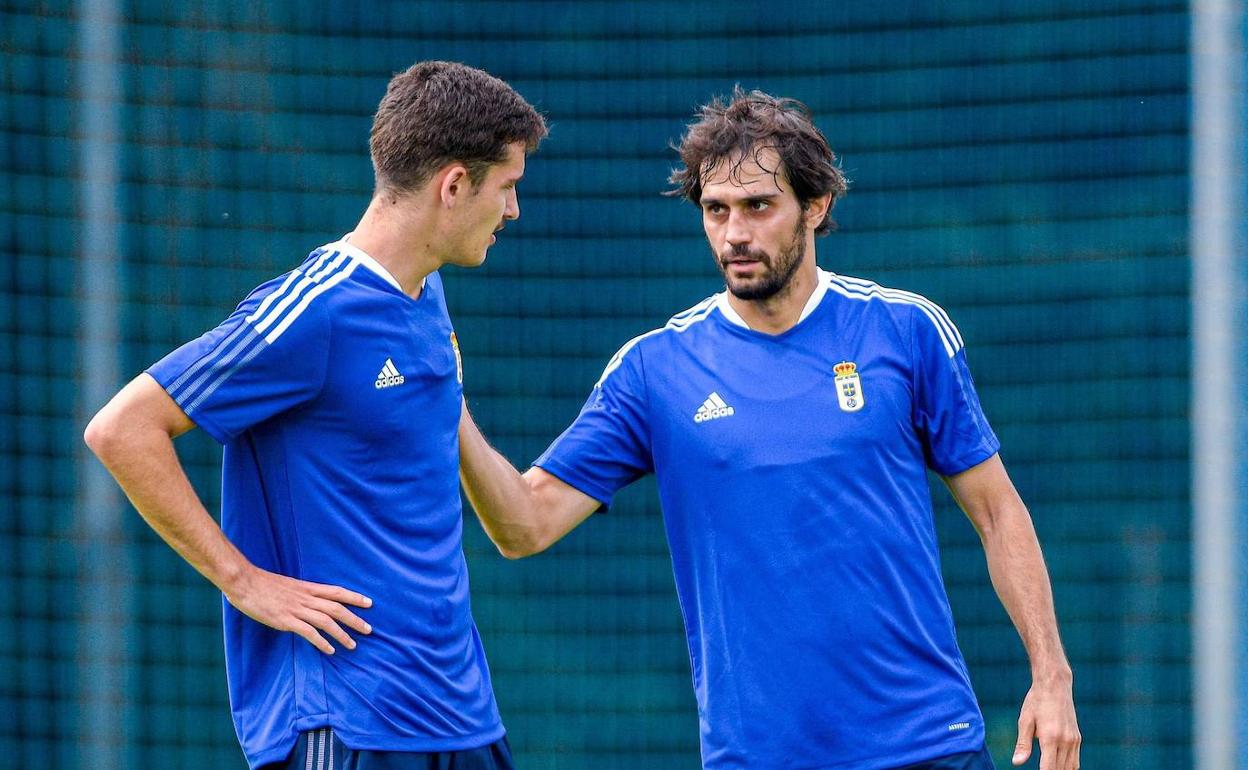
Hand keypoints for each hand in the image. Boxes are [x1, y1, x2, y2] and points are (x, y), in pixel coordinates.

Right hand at [224, 566, 372, 653]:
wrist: (244, 582)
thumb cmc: (262, 583)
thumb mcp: (288, 585)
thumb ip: (300, 593)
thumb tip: (308, 601)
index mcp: (307, 587)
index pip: (337, 591)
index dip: (354, 597)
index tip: (369, 603)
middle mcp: (306, 597)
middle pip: (337, 608)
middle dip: (355, 619)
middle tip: (369, 629)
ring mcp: (296, 609)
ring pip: (327, 621)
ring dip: (342, 634)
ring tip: (353, 645)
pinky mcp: (285, 620)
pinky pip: (308, 632)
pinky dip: (321, 642)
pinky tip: (330, 650)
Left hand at [1013, 677, 1080, 768]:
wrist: (1055, 686)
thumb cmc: (1036, 702)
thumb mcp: (1025, 721)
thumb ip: (1023, 744)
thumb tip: (1017, 763)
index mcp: (1050, 737)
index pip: (1049, 768)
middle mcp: (1065, 740)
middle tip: (1041, 769)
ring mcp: (1074, 740)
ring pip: (1071, 768)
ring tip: (1047, 767)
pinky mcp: (1077, 738)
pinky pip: (1075, 761)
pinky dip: (1067, 766)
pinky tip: (1057, 765)